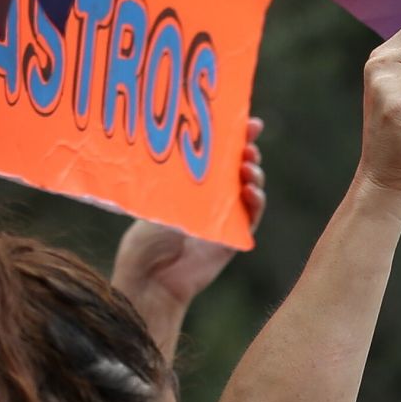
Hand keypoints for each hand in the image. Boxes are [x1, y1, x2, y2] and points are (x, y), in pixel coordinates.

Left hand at [110, 118, 266, 348]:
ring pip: (250, 189)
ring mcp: (224, 221)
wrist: (150, 282)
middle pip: (238, 167)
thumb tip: (177, 140)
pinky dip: (256, 201)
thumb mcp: (153, 200)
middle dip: (248, 148)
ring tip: (248, 165)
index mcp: (192, 189)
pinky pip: (252, 217)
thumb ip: (171, 177)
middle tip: (250, 136)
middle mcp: (211, 202)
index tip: (245, 119)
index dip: (233, 137)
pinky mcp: (233, 240)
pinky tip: (252, 190)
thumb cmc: (144, 245)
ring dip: (254, 174)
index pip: (217, 157)